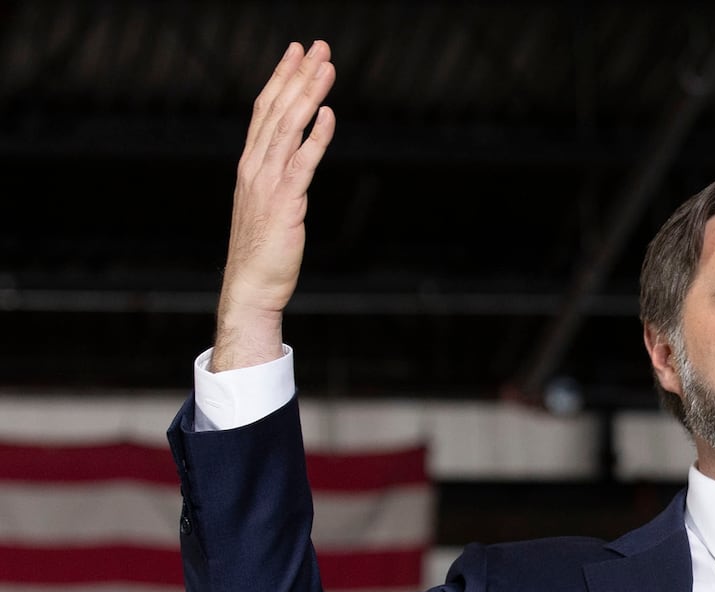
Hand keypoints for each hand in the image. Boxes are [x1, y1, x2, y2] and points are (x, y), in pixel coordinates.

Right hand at [212, 40, 337, 371]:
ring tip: (326, 66)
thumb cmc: (263, 251)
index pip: (263, 111)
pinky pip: (302, 162)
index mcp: (249, 165)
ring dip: (308, 94)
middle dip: (297, 75)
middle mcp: (254, 166)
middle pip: (276, 110)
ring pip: (288, 127)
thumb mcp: (268, 206)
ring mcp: (267, 182)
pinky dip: (316, 135)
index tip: (295, 52)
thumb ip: (278, 180)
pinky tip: (328, 112)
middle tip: (316, 45)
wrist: (251, 286)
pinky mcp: (285, 201)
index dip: (280, 79)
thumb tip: (294, 162)